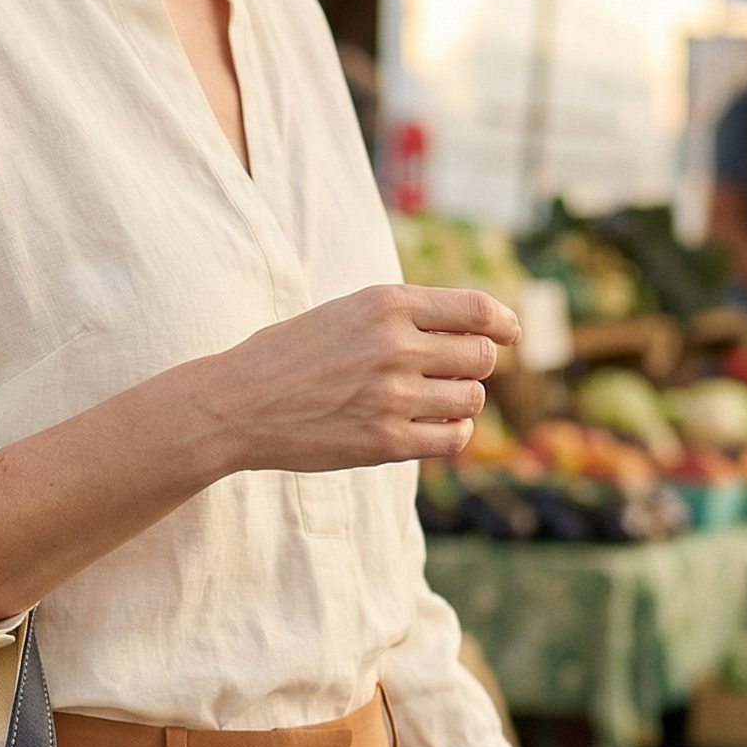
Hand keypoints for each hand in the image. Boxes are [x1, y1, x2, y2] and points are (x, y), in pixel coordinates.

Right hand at [209, 284, 520, 476]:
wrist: (237, 404)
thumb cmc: (289, 355)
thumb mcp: (346, 312)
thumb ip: (403, 316)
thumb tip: (472, 330)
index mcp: (387, 303)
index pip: (476, 310)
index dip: (503, 323)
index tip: (509, 334)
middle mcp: (396, 346)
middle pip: (481, 357)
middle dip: (475, 366)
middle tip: (452, 374)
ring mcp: (392, 396)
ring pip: (471, 399)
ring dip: (461, 402)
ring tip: (432, 403)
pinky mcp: (385, 442)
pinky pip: (452, 438)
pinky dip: (452, 433)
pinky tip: (433, 428)